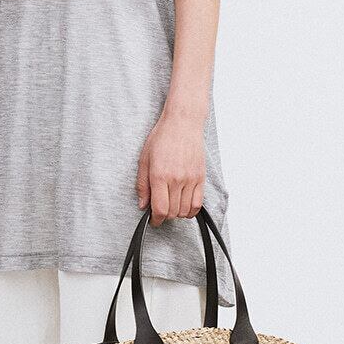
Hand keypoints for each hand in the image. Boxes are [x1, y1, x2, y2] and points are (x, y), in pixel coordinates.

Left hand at [136, 108, 204, 224]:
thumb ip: (142, 185)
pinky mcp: (201, 177)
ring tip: (171, 207)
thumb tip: (143, 205)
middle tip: (160, 211)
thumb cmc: (162, 138)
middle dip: (165, 216)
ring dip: (177, 214)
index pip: (160, 209)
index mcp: (160, 175)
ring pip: (185, 210)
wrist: (183, 123)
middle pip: (173, 212)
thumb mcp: (144, 159)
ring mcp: (191, 179)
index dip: (156, 220)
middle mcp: (177, 179)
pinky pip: (198, 203)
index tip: (154, 220)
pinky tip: (184, 207)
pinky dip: (191, 210)